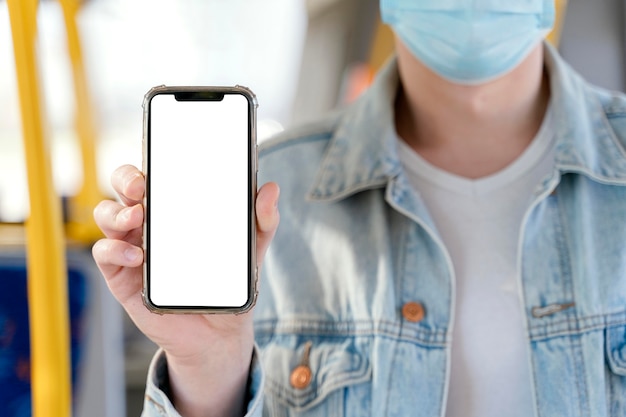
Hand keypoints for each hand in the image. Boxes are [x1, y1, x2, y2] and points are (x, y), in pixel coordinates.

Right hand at [92, 164, 279, 416]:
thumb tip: (272, 189)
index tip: (160, 160)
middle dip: (125, 179)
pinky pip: (105, 254)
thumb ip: (262, 221)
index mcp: (175, 210)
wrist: (218, 334)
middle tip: (142, 187)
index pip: (156, 176)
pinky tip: (138, 256)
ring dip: (116, 212)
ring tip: (138, 219)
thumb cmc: (228, 284)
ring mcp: (132, 247)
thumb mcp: (251, 251)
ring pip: (107, 215)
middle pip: (123, 188)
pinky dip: (115, 250)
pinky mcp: (123, 276)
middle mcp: (149, 223)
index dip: (150, 163)